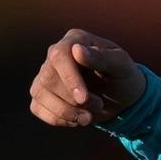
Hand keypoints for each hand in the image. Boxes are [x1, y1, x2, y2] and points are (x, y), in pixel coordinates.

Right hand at [29, 29, 146, 126]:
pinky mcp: (42, 95)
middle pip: (49, 79)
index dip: (69, 78)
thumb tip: (77, 50)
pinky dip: (58, 119)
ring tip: (90, 116)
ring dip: (67, 112)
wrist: (120, 98)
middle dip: (74, 100)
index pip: (59, 55)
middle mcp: (55, 55)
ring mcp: (45, 75)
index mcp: (75, 40)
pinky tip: (76, 119)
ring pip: (40, 94)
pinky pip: (38, 108)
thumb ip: (102, 57)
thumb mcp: (121, 66)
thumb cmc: (122, 76)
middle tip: (98, 105)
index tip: (84, 99)